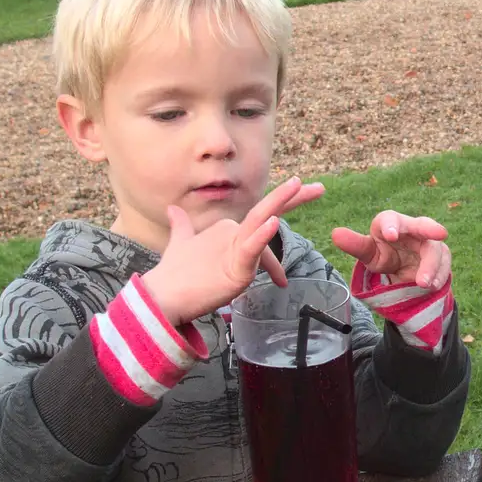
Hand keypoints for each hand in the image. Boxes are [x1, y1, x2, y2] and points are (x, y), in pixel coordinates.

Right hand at [141, 177, 325, 326]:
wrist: (160, 296)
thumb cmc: (174, 274)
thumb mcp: (182, 245)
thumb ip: (182, 227)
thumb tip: (172, 210)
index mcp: (227, 230)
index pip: (260, 221)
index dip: (281, 210)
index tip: (307, 196)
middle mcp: (230, 232)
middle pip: (265, 213)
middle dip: (292, 197)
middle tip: (320, 187)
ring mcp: (231, 247)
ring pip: (259, 222)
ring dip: (278, 203)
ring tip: (297, 185)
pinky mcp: (233, 267)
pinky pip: (250, 249)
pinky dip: (261, 237)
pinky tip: (275, 224)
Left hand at [331, 211, 451, 289]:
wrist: (402, 269)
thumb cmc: (382, 254)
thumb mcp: (368, 253)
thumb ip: (355, 244)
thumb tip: (335, 233)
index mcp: (390, 222)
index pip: (390, 219)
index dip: (391, 225)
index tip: (391, 235)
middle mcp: (413, 227)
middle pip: (423, 225)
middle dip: (431, 229)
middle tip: (440, 233)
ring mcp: (430, 241)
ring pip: (436, 249)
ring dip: (432, 266)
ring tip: (423, 284)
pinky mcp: (441, 256)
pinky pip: (444, 265)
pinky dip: (439, 276)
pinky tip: (432, 286)